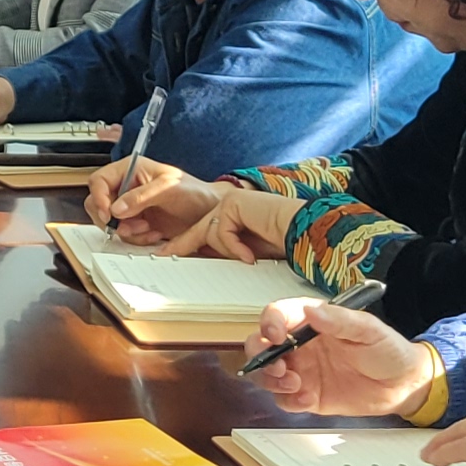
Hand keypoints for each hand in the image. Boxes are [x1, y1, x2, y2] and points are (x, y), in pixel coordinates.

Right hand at [84, 157, 218, 240]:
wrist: (208, 213)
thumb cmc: (193, 191)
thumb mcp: (167, 188)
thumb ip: (140, 196)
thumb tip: (116, 208)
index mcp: (129, 170)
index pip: (99, 181)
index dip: (100, 197)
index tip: (109, 214)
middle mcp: (125, 187)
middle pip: (97, 203)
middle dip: (111, 218)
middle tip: (126, 225)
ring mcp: (130, 207)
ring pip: (109, 222)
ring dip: (126, 230)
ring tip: (147, 228)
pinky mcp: (136, 223)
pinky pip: (124, 234)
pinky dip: (136, 238)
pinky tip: (153, 233)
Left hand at [156, 188, 298, 262]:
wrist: (303, 233)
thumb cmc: (282, 243)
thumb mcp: (245, 253)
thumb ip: (224, 253)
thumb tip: (198, 262)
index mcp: (230, 219)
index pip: (202, 232)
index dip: (183, 245)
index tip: (166, 254)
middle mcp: (227, 208)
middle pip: (198, 231)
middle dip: (181, 245)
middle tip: (163, 256)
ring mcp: (229, 203)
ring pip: (210, 234)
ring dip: (228, 251)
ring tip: (248, 257)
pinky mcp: (233, 203)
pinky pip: (222, 232)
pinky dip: (235, 247)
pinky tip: (250, 256)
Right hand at [236, 297, 438, 416]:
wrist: (405, 385)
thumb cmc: (389, 350)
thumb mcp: (369, 330)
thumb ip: (340, 320)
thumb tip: (313, 312)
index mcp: (311, 322)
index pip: (277, 315)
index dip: (269, 323)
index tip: (275, 335)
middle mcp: (300, 345)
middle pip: (261, 345)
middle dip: (259, 355)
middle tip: (276, 366)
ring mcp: (303, 371)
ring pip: (266, 374)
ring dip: (270, 380)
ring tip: (294, 384)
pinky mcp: (308, 396)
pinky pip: (284, 400)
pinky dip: (288, 401)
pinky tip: (308, 400)